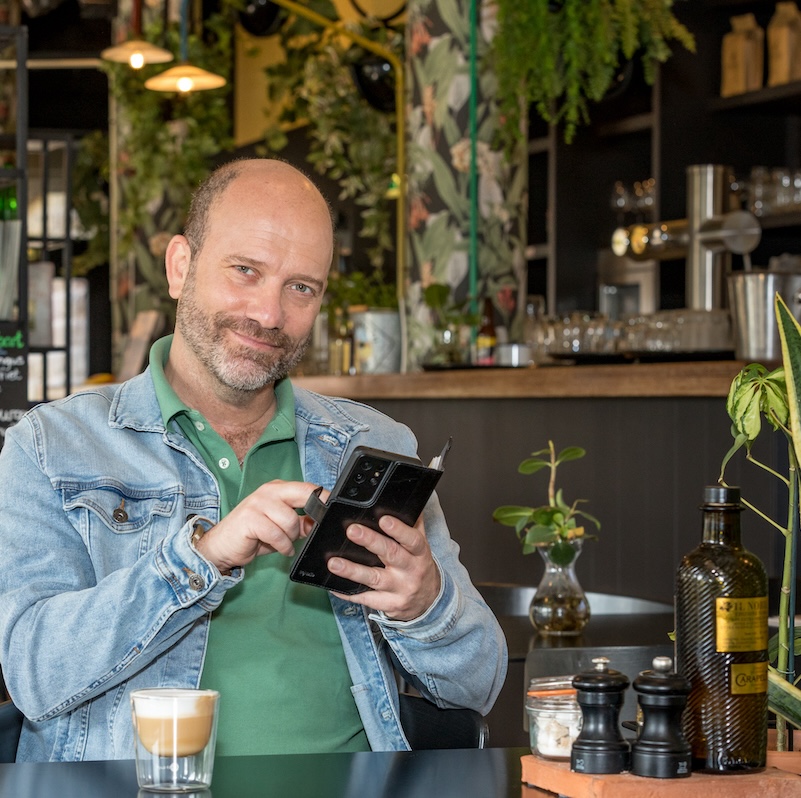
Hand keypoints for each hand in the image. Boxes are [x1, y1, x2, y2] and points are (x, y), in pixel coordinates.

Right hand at [193, 480, 318, 572]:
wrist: (221, 547)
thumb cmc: (252, 535)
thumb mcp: (282, 528)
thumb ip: (301, 523)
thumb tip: (321, 522)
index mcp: (278, 489)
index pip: (308, 488)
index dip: (324, 500)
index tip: (333, 511)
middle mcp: (269, 491)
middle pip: (303, 494)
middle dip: (314, 513)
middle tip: (311, 529)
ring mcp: (258, 503)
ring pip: (291, 520)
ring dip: (291, 537)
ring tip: (284, 543)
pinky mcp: (250, 518)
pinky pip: (277, 534)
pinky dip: (283, 546)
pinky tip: (280, 548)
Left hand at [327, 514, 440, 620]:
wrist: (428, 602)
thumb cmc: (419, 567)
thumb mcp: (420, 547)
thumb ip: (412, 524)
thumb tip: (402, 499)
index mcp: (419, 553)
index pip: (412, 540)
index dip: (399, 529)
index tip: (383, 519)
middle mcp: (411, 571)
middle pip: (391, 554)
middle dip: (371, 542)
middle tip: (352, 531)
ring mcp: (399, 590)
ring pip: (374, 579)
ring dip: (352, 570)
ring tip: (334, 562)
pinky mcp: (388, 605)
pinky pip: (366, 599)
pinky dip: (349, 593)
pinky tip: (334, 586)